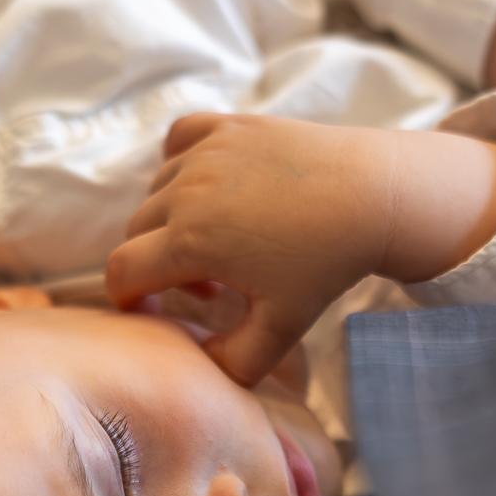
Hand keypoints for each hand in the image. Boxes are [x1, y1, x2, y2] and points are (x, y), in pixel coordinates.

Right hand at [107, 113, 495, 385]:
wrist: (373, 196)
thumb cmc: (326, 263)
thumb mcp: (283, 326)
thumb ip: (236, 361)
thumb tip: (204, 369)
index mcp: (191, 241)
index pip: (122, 272)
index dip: (126, 298)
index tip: (150, 309)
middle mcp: (187, 191)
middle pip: (137, 232)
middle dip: (156, 262)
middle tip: (207, 284)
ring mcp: (207, 153)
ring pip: (157, 189)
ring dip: (171, 219)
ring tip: (218, 242)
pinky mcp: (229, 126)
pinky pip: (179, 139)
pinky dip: (179, 162)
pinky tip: (207, 185)